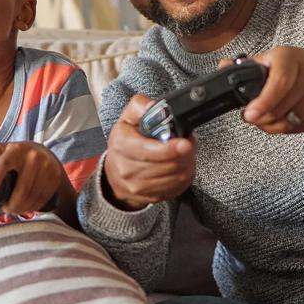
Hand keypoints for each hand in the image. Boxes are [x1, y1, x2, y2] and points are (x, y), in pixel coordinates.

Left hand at [0, 142, 66, 214]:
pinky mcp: (55, 178)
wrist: (47, 155)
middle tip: (4, 209)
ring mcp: (47, 167)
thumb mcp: (5, 150)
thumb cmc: (20, 155)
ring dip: (21, 207)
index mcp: (17, 149)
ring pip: (32, 196)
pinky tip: (26, 206)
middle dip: (11, 204)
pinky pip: (42, 198)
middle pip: (22, 188)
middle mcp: (34, 157)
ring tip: (14, 209)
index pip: (5, 162)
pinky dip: (32, 206)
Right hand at [102, 94, 195, 210]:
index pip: (148, 151)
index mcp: (121, 146)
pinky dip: (184, 176)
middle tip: (189, 143)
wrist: (114, 174)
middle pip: (166, 165)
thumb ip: (140, 106)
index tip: (185, 143)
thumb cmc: (124, 144)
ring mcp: (139, 186)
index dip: (169, 149)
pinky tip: (182, 166)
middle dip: (184, 154)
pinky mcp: (151, 197)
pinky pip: (176, 188)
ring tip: (186, 153)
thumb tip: (154, 106)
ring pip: (174, 178)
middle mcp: (127, 169)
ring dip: (186, 164)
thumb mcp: (127, 119)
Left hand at [223, 47, 303, 133]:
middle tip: (249, 116)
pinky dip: (283, 128)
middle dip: (260, 117)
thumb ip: (245, 66)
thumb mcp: (269, 59)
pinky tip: (277, 119)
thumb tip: (223, 66)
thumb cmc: (292, 65)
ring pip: (288, 122)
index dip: (263, 101)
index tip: (248, 114)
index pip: (280, 82)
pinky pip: (297, 128)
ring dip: (269, 125)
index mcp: (289, 58)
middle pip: (280, 108)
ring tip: (261, 118)